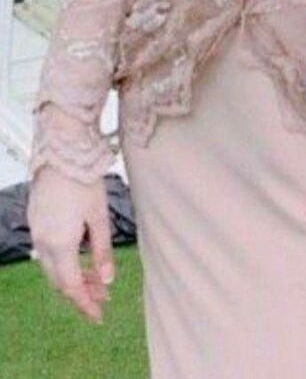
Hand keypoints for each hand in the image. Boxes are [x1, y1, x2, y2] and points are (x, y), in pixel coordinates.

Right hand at [27, 163, 113, 323]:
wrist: (62, 150)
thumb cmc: (84, 181)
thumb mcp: (99, 217)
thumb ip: (102, 251)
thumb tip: (108, 279)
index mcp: (60, 244)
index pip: (70, 287)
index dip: (85, 303)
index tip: (99, 315)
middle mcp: (43, 242)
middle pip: (59, 280)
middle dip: (80, 292)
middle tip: (103, 296)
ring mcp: (36, 230)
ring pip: (52, 266)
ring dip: (72, 275)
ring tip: (96, 277)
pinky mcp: (35, 218)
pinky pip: (46, 250)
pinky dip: (63, 259)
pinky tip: (79, 255)